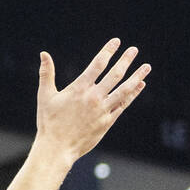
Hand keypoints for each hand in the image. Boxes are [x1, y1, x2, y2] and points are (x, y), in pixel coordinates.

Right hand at [36, 39, 149, 161]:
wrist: (57, 147)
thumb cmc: (49, 121)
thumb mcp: (45, 95)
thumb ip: (46, 73)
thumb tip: (43, 53)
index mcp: (79, 89)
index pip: (97, 64)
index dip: (108, 51)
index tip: (116, 42)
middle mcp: (94, 97)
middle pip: (115, 75)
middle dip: (125, 60)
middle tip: (134, 49)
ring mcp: (103, 110)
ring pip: (124, 89)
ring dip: (136, 77)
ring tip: (146, 67)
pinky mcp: (108, 121)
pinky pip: (123, 104)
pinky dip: (132, 94)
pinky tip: (139, 86)